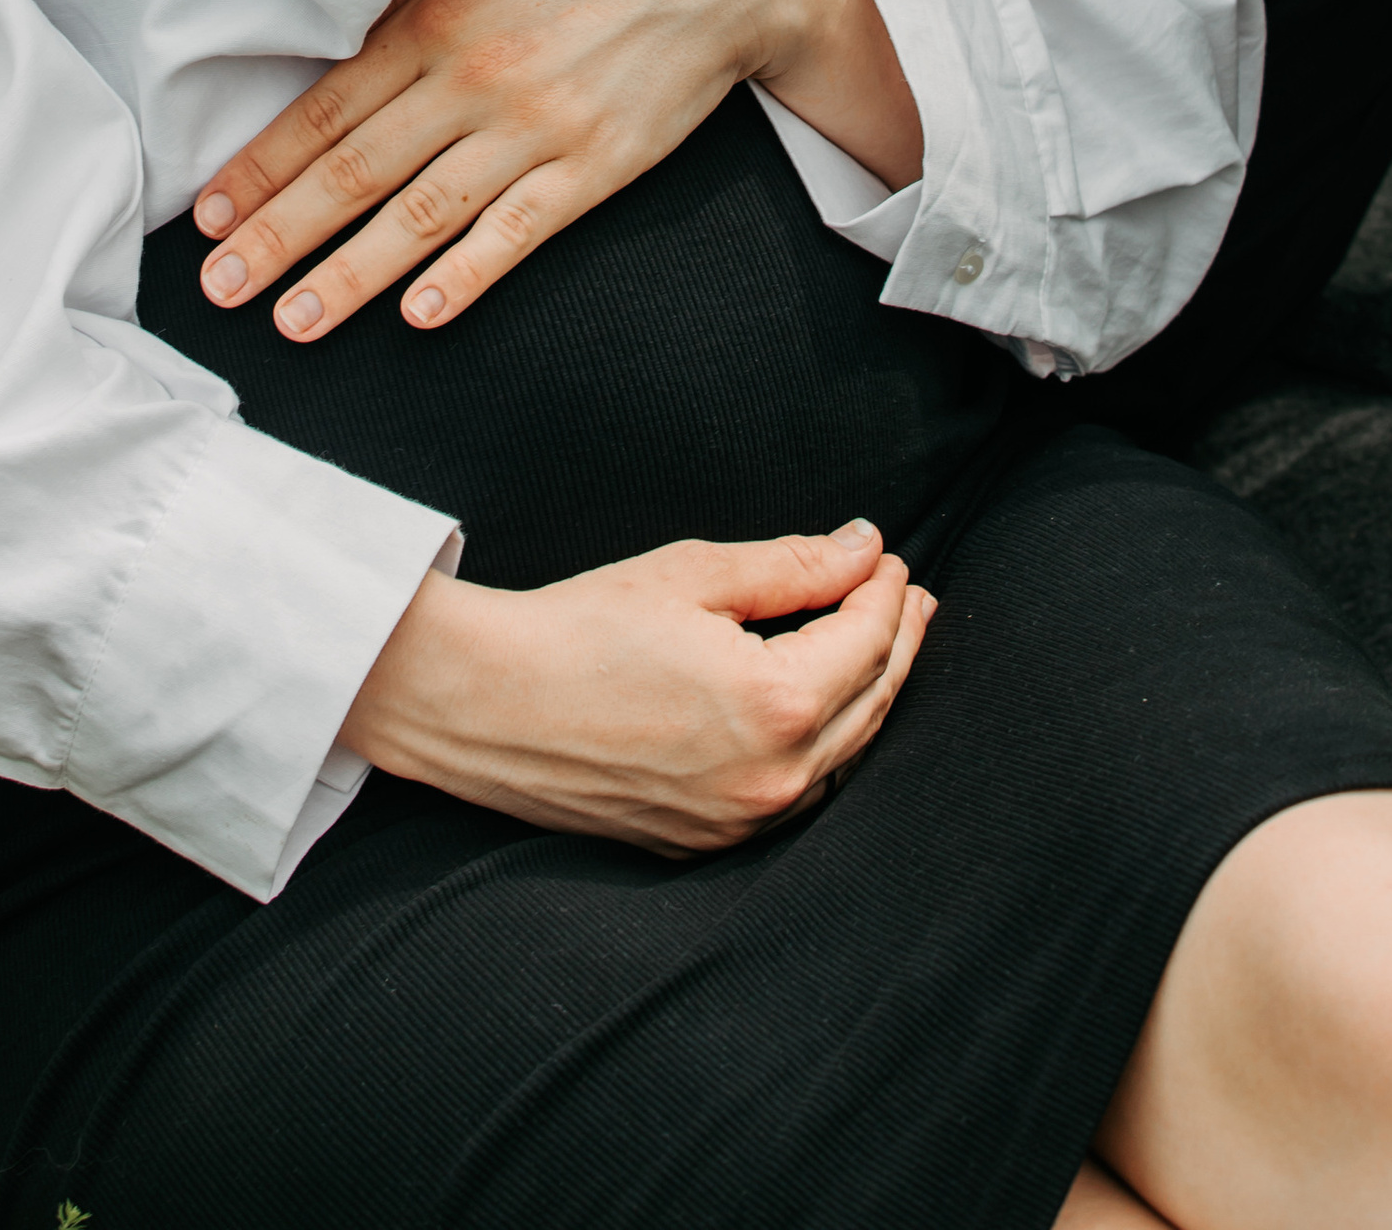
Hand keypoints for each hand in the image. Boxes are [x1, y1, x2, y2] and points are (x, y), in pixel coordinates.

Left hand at [191, 0, 923, 339]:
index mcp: (434, 15)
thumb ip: (414, 5)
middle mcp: (472, 74)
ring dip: (350, 275)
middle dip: (277, 235)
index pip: (325, 107)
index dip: (261, 167)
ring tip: (292, 323)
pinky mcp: (595, 163)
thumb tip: (335, 55)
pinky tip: (421, 316)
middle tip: (216, 290)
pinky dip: (466, 275)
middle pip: (354, 170)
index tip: (207, 215)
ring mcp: (534, 124)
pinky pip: (517, 230)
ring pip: (421, 214)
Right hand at [340, 521, 934, 851]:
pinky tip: (821, 707)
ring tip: (880, 644)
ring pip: (841, 757)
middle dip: (896, 643)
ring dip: (868, 696)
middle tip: (907, 597)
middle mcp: (771, 779)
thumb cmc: (580, 626)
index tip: (891, 558)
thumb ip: (793, 566)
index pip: (867, 640)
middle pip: (870, 703)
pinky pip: (796, 794)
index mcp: (775, 705)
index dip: (887, 593)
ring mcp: (740, 822)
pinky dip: (823, 745)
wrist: (484, 702)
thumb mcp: (693, 575)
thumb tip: (865, 549)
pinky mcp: (707, 841)